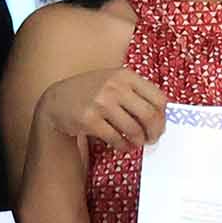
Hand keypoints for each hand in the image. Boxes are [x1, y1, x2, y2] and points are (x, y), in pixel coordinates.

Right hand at [35, 66, 167, 154]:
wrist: (57, 100)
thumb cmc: (91, 92)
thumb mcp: (114, 82)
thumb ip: (136, 93)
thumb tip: (163, 116)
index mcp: (125, 76)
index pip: (158, 98)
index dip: (163, 116)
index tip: (160, 125)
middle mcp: (114, 87)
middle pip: (149, 115)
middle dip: (155, 132)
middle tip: (152, 139)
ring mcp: (101, 103)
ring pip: (134, 130)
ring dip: (138, 141)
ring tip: (136, 143)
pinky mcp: (89, 120)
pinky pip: (116, 139)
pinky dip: (123, 146)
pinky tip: (123, 146)